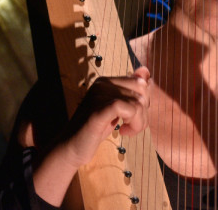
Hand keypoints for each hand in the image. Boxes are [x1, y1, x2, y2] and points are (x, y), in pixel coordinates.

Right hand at [33, 67, 150, 205]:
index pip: (140, 83)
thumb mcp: (116, 108)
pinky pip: (125, 108)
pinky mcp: (98, 111)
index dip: (144, 102)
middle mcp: (102, 84)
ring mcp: (98, 96)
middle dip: (144, 113)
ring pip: (137, 103)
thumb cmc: (96, 128)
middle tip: (132, 127)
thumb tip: (146, 70)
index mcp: (106, 80)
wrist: (71, 147)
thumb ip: (130, 90)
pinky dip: (132, 123)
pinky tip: (122, 132)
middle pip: (141, 92)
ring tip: (127, 131)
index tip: (135, 117)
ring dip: (139, 122)